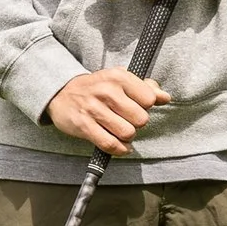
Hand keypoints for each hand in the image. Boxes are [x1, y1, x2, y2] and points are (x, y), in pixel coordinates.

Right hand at [47, 67, 170, 155]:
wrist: (61, 92)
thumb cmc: (97, 87)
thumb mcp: (121, 80)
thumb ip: (146, 87)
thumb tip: (165, 97)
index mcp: (119, 77)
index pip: (150, 99)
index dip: (146, 107)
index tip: (137, 106)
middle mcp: (106, 91)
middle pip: (141, 119)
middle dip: (137, 123)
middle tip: (128, 120)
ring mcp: (93, 109)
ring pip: (128, 133)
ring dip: (128, 136)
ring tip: (122, 130)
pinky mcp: (83, 126)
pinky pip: (110, 144)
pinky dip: (119, 149)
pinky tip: (121, 145)